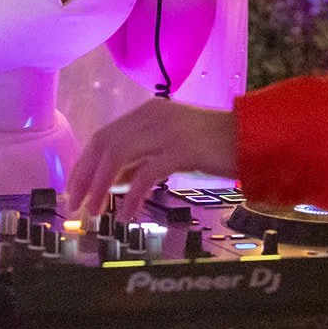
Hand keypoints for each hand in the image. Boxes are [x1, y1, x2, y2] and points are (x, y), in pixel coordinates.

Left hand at [65, 100, 237, 221]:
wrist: (254, 138)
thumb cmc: (215, 147)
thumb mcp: (171, 148)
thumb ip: (141, 158)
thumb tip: (110, 182)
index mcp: (148, 112)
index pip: (103, 135)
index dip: (83, 163)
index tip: (72, 189)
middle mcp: (152, 116)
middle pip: (104, 144)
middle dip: (85, 176)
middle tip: (74, 205)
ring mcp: (166, 131)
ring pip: (119, 156)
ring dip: (101, 187)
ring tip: (94, 213)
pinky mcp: (182, 150)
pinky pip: (146, 175)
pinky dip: (132, 197)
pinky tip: (127, 216)